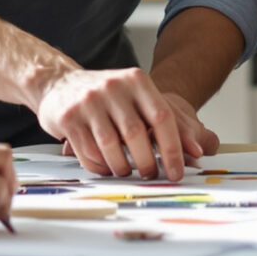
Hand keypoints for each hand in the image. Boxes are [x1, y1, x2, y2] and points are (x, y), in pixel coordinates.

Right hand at [64, 89, 220, 163]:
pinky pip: (89, 153)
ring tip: (127, 172)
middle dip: (147, 163)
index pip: (162, 117)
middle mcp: (113, 87)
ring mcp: (88, 101)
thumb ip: (164, 121)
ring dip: (122, 168)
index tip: (176, 172)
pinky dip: (101, 166)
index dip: (173, 149)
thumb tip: (197, 151)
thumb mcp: (136, 97)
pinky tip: (106, 166)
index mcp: (136, 80)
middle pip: (136, 135)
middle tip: (151, 175)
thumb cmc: (106, 96)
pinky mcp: (68, 118)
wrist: (59, 83)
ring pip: (111, 147)